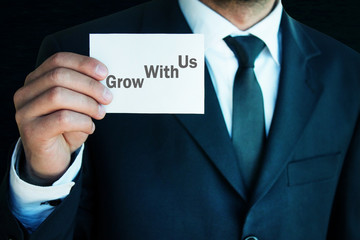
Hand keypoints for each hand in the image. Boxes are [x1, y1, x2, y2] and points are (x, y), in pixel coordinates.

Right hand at [14, 52, 111, 184]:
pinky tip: (90, 127)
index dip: (83, 63)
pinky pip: (62, 119)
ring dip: (87, 104)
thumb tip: (105, 80)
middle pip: (58, 76)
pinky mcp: (31, 131)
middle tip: (108, 97)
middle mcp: (26, 93)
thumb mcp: (77, 105)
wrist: (53, 158)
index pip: (58, 61)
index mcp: (36, 80)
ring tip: (100, 113)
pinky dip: (82, 121)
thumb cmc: (67, 128)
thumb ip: (85, 90)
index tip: (104, 73)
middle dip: (89, 85)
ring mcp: (25, 112)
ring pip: (58, 96)